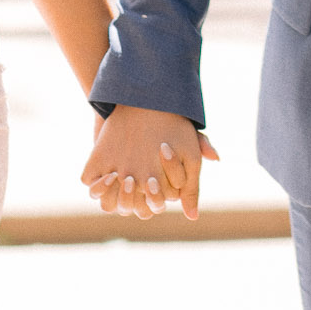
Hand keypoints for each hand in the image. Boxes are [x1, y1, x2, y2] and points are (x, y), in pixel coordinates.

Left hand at [82, 105, 219, 219]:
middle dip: (140, 198)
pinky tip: (108, 175)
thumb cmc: (162, 118)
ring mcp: (116, 182)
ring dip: (119, 197)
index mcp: (159, 185)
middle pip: (139, 209)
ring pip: (114, 205)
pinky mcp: (96, 171)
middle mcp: (137, 188)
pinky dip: (99, 188)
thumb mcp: (183, 129)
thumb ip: (203, 146)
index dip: (159, 196)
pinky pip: (94, 190)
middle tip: (144, 180)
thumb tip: (217, 159)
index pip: (159, 203)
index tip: (157, 180)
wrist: (131, 100)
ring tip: (124, 177)